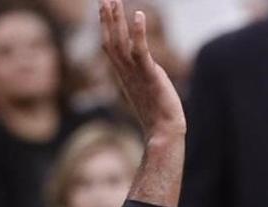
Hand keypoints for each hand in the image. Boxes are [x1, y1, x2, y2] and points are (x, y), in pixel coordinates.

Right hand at [100, 0, 184, 139]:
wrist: (163, 132)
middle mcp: (125, 73)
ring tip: (114, 1)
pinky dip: (138, 32)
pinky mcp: (150, 75)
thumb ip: (142, 77)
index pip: (110, 46)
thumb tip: (146, 72)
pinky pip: (141, 51)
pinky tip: (139, 15)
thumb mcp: (146, 90)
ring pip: (120, 43)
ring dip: (116, 21)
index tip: (104, 9)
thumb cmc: (157, 115)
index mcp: (124, 75)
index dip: (106, 27)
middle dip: (106, 19)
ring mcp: (135, 74)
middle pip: (110, 41)